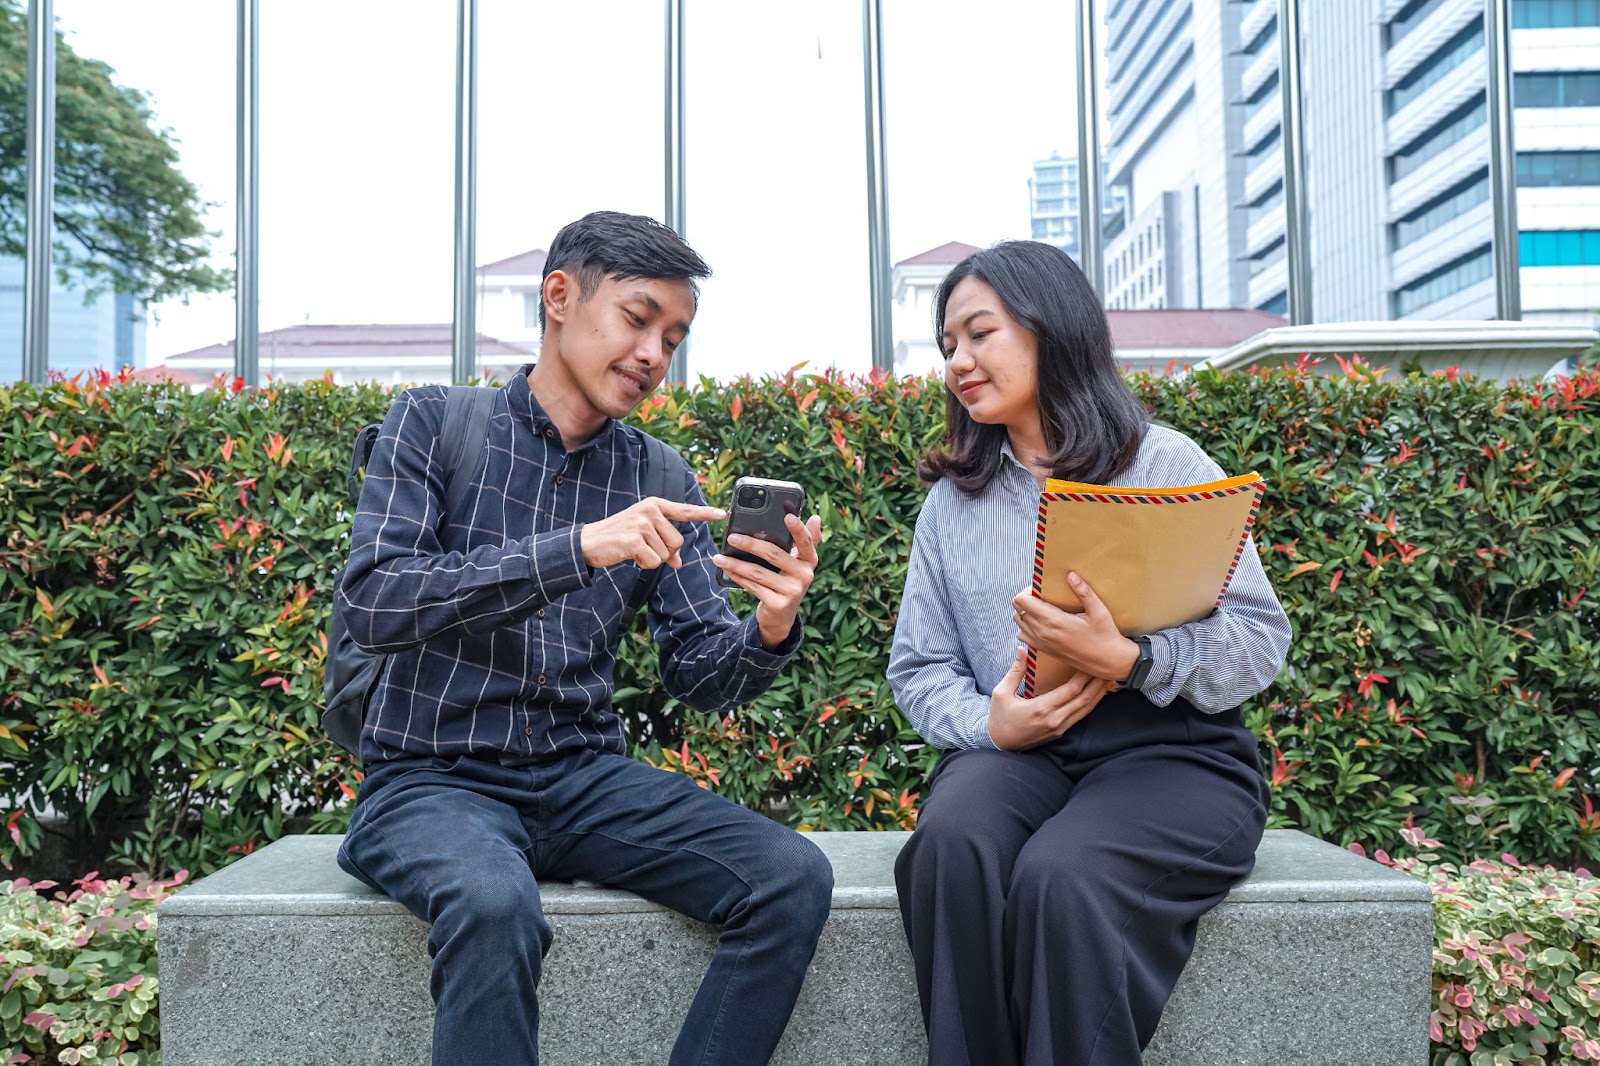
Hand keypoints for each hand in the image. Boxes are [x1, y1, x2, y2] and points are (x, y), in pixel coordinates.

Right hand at [581, 498, 726, 570]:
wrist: (589, 542)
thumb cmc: (619, 538)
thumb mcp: (643, 535)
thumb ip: (664, 544)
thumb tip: (679, 562)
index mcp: (654, 505)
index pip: (684, 510)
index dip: (704, 513)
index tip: (722, 514)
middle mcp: (650, 511)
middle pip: (678, 542)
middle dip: (665, 552)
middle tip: (644, 548)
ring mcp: (642, 524)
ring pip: (666, 553)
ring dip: (652, 558)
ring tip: (634, 549)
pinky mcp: (634, 540)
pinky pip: (654, 562)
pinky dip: (644, 564)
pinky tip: (630, 555)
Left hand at [712, 513, 823, 647]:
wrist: (781, 616)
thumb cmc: (787, 581)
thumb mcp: (798, 563)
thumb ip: (807, 541)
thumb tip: (816, 518)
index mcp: (810, 560)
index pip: (806, 541)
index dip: (798, 528)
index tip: (787, 515)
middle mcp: (805, 575)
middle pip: (774, 554)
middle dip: (750, 544)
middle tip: (732, 537)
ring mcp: (792, 591)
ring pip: (758, 572)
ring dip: (736, 564)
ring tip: (719, 557)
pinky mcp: (778, 604)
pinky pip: (753, 586)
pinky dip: (737, 577)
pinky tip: (726, 570)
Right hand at [987, 646, 1113, 750]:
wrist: (999, 744)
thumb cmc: (999, 717)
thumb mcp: (1001, 693)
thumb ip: (1015, 671)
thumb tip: (1022, 650)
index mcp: (1041, 708)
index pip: (1071, 690)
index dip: (1084, 676)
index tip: (1090, 661)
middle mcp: (1054, 719)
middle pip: (1085, 699)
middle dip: (1098, 682)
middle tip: (1109, 667)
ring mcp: (1059, 727)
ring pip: (1086, 709)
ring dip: (1099, 693)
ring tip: (1108, 678)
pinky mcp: (1060, 731)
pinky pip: (1081, 715)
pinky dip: (1091, 703)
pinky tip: (1097, 693)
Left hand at [1011, 572, 1139, 682]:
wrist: (1108, 662)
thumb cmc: (1105, 636)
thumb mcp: (1099, 611)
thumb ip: (1083, 592)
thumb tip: (1071, 575)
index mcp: (1053, 621)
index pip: (1022, 601)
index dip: (1028, 590)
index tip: (1043, 589)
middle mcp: (1042, 633)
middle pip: (1017, 609)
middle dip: (1026, 599)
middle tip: (1043, 596)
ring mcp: (1041, 643)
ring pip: (1017, 622)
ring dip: (1025, 612)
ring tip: (1043, 608)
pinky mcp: (1043, 650)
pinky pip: (1023, 635)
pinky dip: (1027, 626)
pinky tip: (1043, 622)